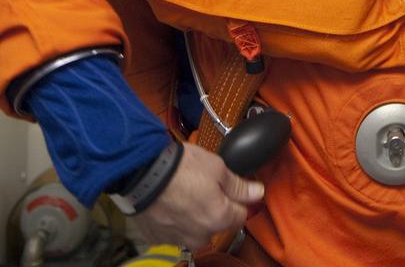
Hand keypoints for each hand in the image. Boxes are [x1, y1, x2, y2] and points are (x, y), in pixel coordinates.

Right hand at [132, 142, 264, 250]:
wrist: (142, 174)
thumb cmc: (180, 168)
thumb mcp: (217, 168)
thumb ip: (239, 185)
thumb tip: (258, 193)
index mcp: (219, 219)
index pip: (241, 215)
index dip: (240, 199)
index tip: (234, 188)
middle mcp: (200, 236)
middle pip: (217, 223)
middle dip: (215, 207)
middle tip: (204, 184)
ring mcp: (178, 239)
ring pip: (195, 229)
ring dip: (194, 215)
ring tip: (184, 191)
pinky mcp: (158, 238)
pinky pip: (174, 230)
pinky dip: (175, 218)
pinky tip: (170, 200)